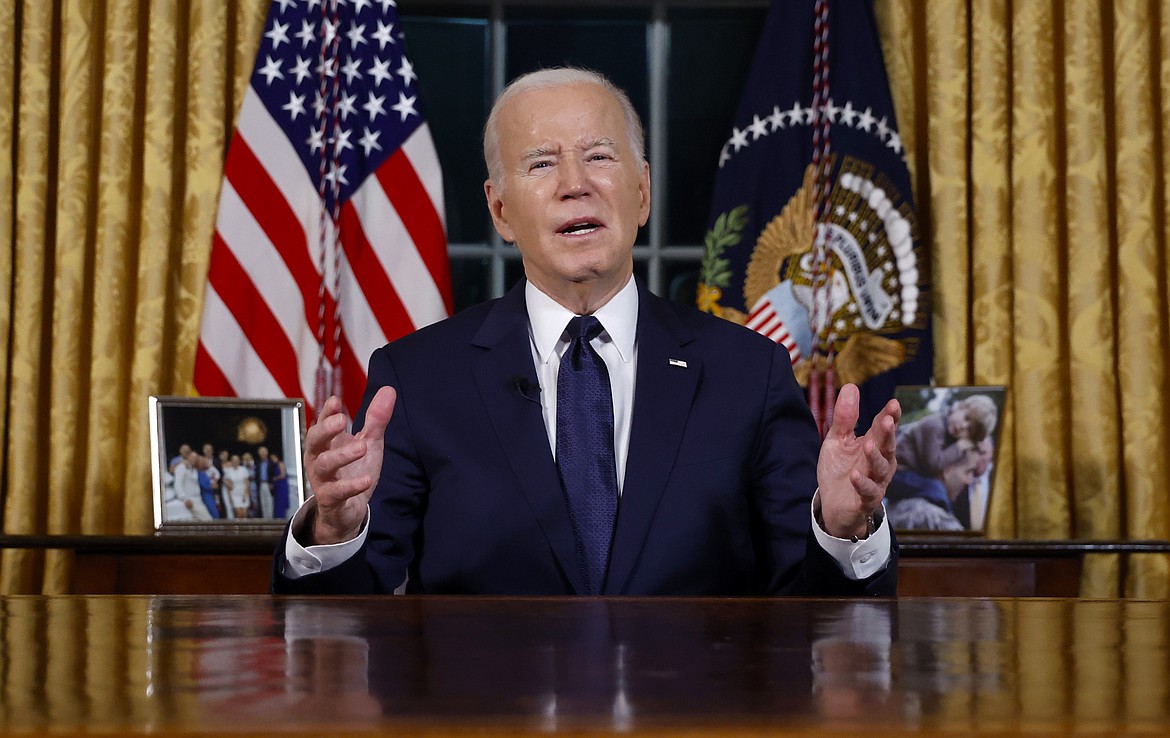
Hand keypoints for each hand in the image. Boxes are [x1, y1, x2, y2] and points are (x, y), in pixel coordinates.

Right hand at [302, 387, 396, 544]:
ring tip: (362, 448)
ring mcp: (323, 479)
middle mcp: (319, 458)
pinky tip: (367, 480)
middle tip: (341, 421)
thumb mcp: (368, 442)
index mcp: (327, 442)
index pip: (322, 422)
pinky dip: (351, 486)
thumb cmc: (354, 471)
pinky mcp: (330, 500)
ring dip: (342, 456)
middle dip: (325, 430)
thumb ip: (376, 419)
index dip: (327, 412)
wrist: (347, 510)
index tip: (336, 401)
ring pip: (324, 465)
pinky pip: (336, 492)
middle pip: (314, 440)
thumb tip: (389, 389)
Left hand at [816, 384, 900, 539]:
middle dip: (888, 434)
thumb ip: (845, 418)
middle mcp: (880, 462)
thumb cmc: (840, 469)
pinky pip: (868, 492)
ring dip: (875, 457)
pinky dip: (863, 484)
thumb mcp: (838, 440)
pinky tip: (855, 475)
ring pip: (881, 469)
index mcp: (874, 444)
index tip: (894, 404)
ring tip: (868, 445)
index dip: (890, 416)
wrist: (834, 505)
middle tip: (887, 420)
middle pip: (887, 446)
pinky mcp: (865, 500)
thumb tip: (851, 387)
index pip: (883, 427)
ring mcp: (875, 481)